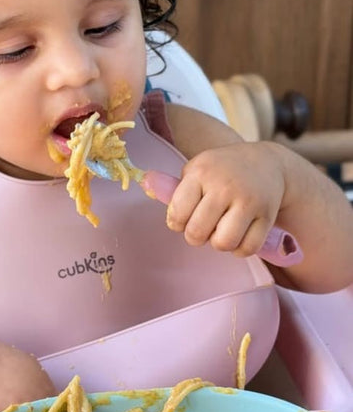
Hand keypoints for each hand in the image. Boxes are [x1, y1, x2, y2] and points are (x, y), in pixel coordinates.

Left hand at [164, 142, 285, 256]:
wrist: (267, 163)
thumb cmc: (221, 171)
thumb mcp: (197, 170)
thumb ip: (174, 187)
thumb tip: (144, 182)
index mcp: (201, 172)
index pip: (177, 214)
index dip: (177, 223)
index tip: (184, 217)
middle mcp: (224, 186)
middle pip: (197, 233)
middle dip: (196, 236)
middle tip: (204, 226)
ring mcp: (248, 201)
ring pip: (223, 243)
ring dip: (219, 243)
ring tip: (222, 229)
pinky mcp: (267, 215)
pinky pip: (247, 248)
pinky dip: (240, 248)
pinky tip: (240, 234)